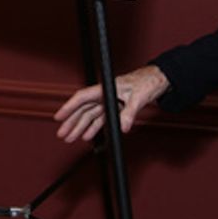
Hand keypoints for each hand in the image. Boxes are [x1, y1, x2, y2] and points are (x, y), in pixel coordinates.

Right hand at [53, 65, 169, 142]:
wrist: (158, 80)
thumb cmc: (147, 82)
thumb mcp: (138, 98)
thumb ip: (129, 113)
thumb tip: (123, 127)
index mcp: (106, 88)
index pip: (83, 97)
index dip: (69, 107)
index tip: (59, 116)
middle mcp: (104, 95)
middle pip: (83, 109)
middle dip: (71, 122)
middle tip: (62, 134)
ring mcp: (109, 102)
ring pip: (90, 116)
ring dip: (80, 127)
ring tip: (70, 138)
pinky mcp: (115, 108)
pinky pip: (100, 119)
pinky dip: (93, 128)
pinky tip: (86, 135)